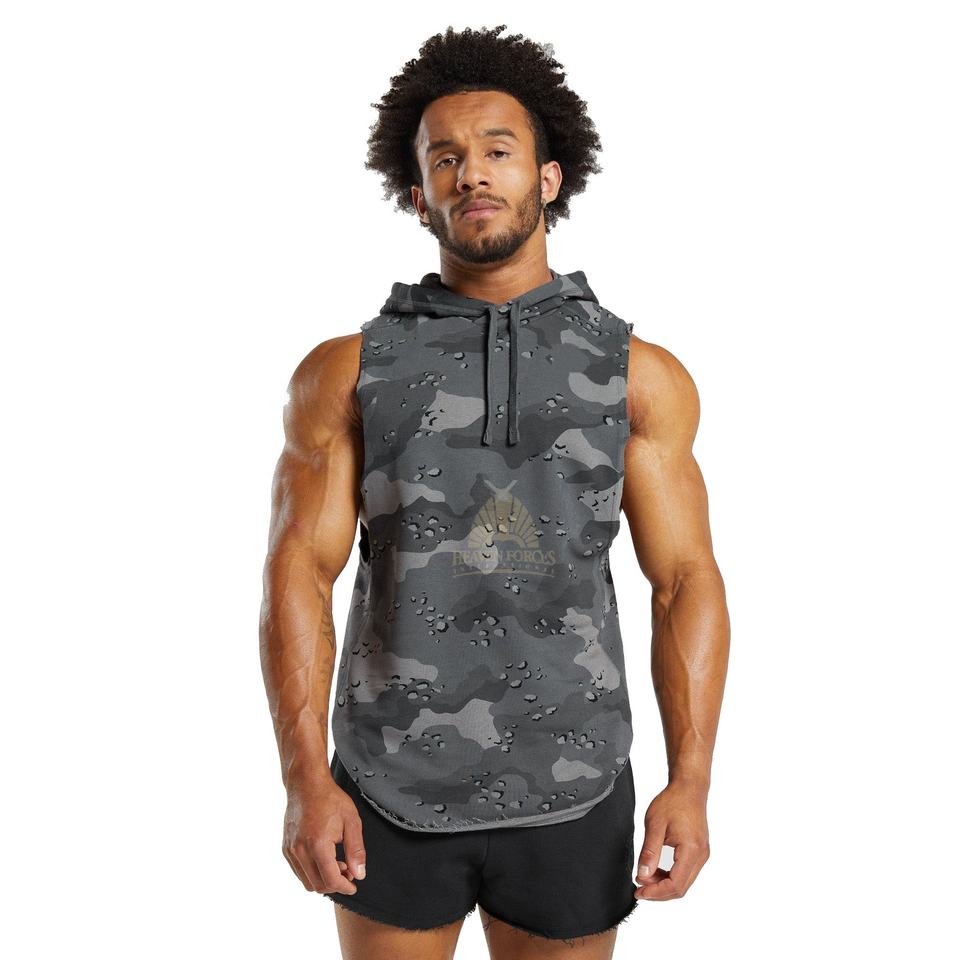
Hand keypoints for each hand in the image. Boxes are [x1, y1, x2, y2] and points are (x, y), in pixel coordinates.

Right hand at [282, 782, 366, 894]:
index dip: (345, 887)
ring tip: (337, 863)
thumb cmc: (330, 799)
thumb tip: (359, 874)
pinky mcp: (286, 848)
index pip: (330, 880)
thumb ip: (356, 850)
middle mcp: (300, 851)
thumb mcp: (351, 821)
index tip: (353, 885)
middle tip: (348, 870)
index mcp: (318, 845)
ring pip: (306, 882)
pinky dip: (312, 872)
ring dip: (323, 879)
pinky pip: (299, 871)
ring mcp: (290, 850)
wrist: (307, 784)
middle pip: (318, 885)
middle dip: (335, 883)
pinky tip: (324, 858)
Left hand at [634, 780, 709, 900]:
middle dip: (659, 892)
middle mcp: (701, 855)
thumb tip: (643, 876)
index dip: (655, 892)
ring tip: (646, 877)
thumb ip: (649, 852)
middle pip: (681, 888)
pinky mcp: (699, 851)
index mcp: (691, 850)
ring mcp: (702, 854)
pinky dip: (671, 876)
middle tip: (639, 888)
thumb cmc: (673, 801)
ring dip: (664, 884)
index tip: (639, 891)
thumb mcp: (654, 825)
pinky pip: (686, 872)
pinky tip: (657, 871)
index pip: (675, 884)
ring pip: (684, 882)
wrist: (689, 788)